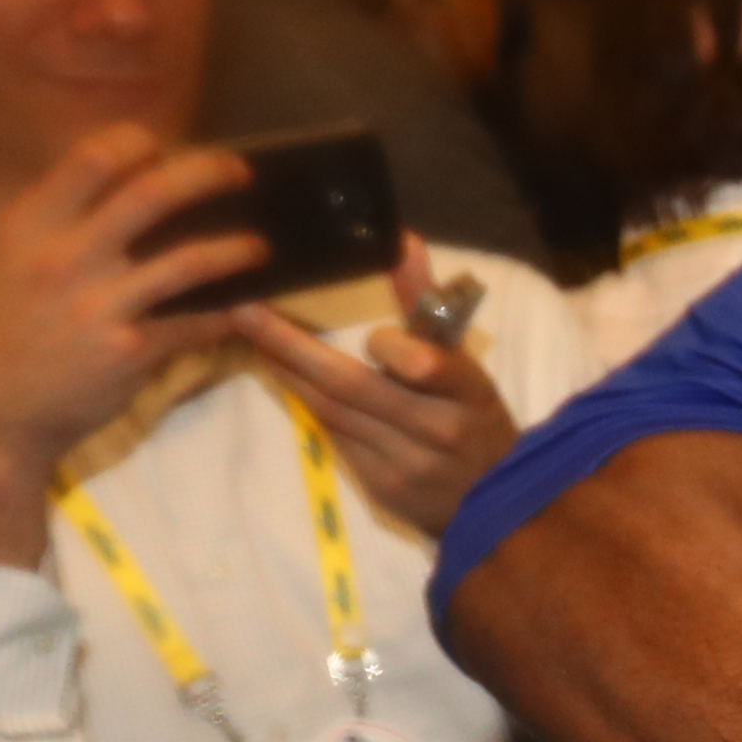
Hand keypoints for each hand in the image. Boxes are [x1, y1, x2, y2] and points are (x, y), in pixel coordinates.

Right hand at [0, 127, 259, 567]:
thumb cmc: (1, 333)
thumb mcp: (6, 261)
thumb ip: (55, 221)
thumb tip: (114, 181)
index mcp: (30, 226)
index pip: (94, 157)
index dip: (140, 143)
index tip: (166, 147)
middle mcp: (64, 256)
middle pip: (153, 193)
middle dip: (208, 173)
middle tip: (240, 171)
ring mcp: (99, 304)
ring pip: (190, 260)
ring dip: (235, 249)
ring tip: (260, 248)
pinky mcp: (129, 350)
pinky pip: (195, 323)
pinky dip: (225, 313)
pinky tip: (241, 307)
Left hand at [234, 236, 520, 537]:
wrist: (495, 500)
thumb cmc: (475, 415)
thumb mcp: (464, 359)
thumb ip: (428, 303)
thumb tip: (401, 241)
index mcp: (469, 391)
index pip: (426, 365)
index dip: (390, 348)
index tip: (369, 333)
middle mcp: (439, 429)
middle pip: (353, 387)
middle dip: (293, 349)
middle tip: (246, 314)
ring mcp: (409, 464)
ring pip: (333, 412)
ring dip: (289, 375)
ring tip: (254, 342)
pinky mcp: (384, 489)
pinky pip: (336, 439)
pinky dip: (309, 407)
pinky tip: (287, 382)